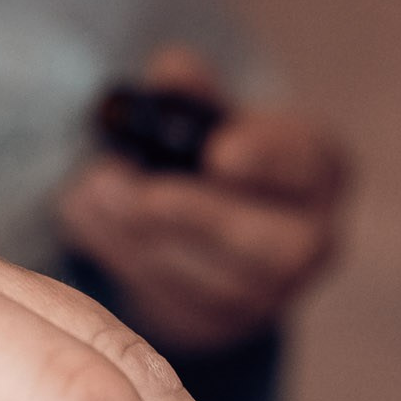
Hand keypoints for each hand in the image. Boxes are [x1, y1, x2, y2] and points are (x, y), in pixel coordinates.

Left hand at [55, 46, 346, 352]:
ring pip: (211, 284)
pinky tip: (87, 225)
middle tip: (111, 180)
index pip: (305, 166)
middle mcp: (309, 241)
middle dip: (183, 213)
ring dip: (137, 240)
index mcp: (316, 170)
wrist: (204, 223)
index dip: (266, 159)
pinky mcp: (220, 327)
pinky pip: (175, 306)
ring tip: (85, 194)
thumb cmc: (208, 151)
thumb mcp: (204, 110)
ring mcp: (269, 295)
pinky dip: (125, 264)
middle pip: (262, 244)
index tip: (218, 151)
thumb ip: (190, 90)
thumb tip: (171, 73)